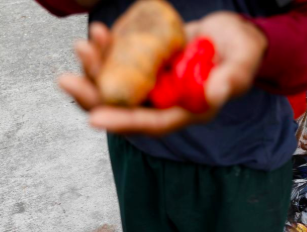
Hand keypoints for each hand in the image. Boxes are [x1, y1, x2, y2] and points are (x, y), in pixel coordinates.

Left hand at [58, 13, 266, 135]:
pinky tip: (98, 33)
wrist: (233, 36)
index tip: (95, 118)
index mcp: (184, 111)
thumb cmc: (241, 52)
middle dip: (93, 96)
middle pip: (122, 108)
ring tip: (83, 45)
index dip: (123, 122)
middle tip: (66, 80)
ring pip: (114, 85)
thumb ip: (229, 80)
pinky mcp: (145, 64)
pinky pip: (119, 62)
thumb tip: (212, 96)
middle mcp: (163, 102)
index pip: (150, 123)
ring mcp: (151, 83)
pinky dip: (106, 50)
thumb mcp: (241, 65)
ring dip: (94, 69)